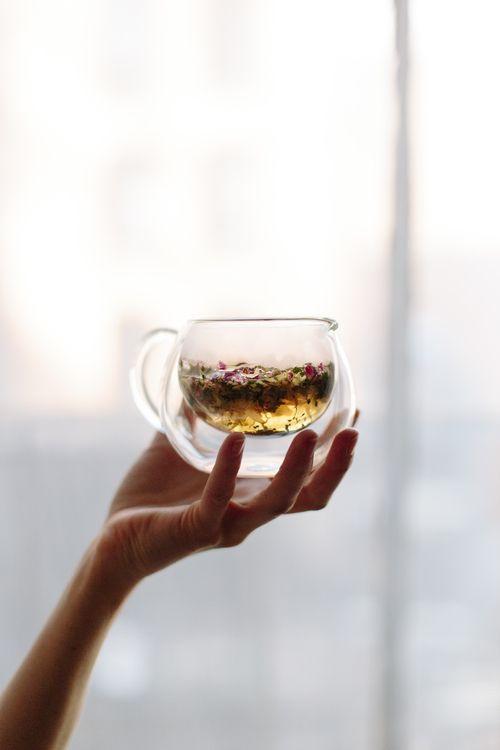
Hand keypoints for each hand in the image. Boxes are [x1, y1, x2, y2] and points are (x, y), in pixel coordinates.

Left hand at [96, 424, 358, 592]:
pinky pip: (218, 501)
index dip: (334, 452)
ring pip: (277, 503)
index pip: (307, 478)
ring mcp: (226, 525)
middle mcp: (248, 513)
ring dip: (299, 470)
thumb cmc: (151, 497)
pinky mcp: (196, 530)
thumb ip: (190, 418)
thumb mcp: (177, 448)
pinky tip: (234, 441)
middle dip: (336, 465)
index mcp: (251, 494)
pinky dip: (228, 470)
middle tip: (353, 428)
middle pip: (310, 496)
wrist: (114, 540)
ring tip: (311, 434)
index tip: (352, 413)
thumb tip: (195, 377)